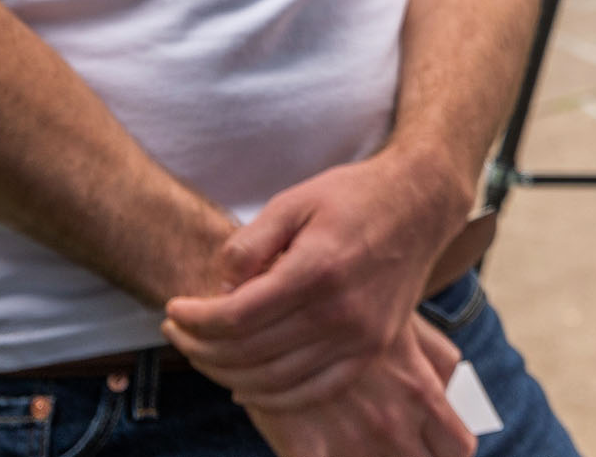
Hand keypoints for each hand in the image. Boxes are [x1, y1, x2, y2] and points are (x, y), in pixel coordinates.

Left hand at [162, 150, 470, 408]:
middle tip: (179, 331)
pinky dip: (272, 398)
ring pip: (273, 381)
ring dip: (226, 375)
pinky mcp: (372, 350)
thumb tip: (219, 288)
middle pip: (248, 354)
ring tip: (205, 353)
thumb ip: (250, 243)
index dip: (195, 319)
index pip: (237, 317)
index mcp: (318, 268)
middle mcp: (341, 311)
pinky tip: (246, 385)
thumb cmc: (355, 196)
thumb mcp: (295, 200)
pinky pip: (312, 393)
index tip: (174, 308)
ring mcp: (360, 337)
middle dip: (200, 347)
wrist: (420, 204)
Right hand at [242, 318, 473, 456]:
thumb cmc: (357, 310)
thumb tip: (457, 389)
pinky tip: (320, 448)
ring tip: (356, 437)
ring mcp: (350, 443)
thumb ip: (442, 361)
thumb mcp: (411, 328)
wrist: (290, 302)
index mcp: (421, 395)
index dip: (450, 451)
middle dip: (415, 456)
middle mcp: (392, 425)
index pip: (459, 448)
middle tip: (394, 443)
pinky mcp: (306, 452)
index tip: (435, 445)